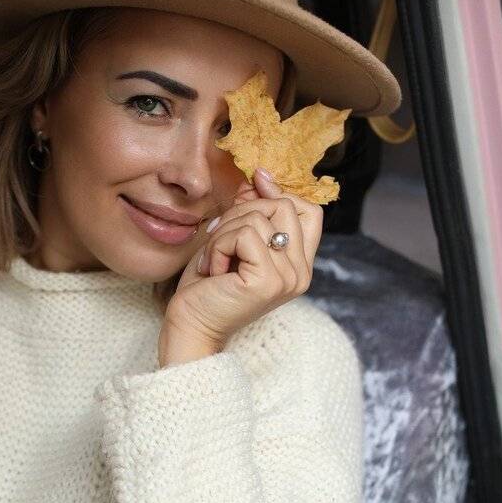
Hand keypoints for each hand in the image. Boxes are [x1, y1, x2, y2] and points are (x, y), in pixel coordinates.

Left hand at [159, 167, 322, 361]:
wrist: (191, 326)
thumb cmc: (207, 286)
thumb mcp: (233, 240)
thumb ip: (253, 212)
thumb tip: (261, 175)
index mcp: (298, 265)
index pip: (310, 212)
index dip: (280, 193)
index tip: (251, 190)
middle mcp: (301, 273)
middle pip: (284, 205)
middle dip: (243, 210)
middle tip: (219, 238)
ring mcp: (288, 278)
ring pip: (259, 217)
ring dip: (224, 232)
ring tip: (214, 261)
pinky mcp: (268, 281)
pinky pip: (244, 234)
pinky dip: (219, 246)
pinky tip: (212, 271)